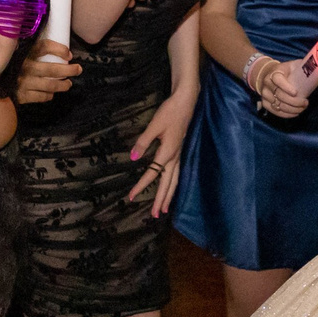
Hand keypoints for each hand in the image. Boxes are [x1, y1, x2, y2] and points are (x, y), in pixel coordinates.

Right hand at [16, 38, 79, 104]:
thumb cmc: (3, 63)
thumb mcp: (13, 50)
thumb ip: (29, 46)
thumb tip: (57, 49)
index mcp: (21, 52)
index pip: (44, 47)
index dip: (59, 49)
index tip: (69, 54)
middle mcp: (24, 67)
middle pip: (52, 68)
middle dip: (69, 70)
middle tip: (78, 70)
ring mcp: (23, 83)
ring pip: (50, 85)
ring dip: (63, 85)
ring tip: (69, 84)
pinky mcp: (21, 95)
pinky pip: (41, 97)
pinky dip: (49, 95)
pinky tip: (52, 93)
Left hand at [124, 89, 192, 215]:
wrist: (186, 101)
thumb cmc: (170, 112)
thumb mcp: (154, 126)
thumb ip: (143, 142)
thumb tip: (132, 158)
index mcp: (167, 152)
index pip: (152, 174)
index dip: (141, 185)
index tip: (131, 196)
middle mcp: (175, 157)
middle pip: (168, 184)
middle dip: (161, 200)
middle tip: (154, 215)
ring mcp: (179, 155)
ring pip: (174, 181)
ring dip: (169, 196)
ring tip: (163, 209)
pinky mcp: (180, 152)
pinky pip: (177, 174)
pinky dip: (173, 185)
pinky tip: (171, 189)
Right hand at [246, 55, 312, 120]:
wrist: (269, 74)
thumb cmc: (285, 71)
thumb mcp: (293, 65)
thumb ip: (303, 66)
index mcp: (274, 73)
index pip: (278, 80)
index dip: (286, 87)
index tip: (296, 93)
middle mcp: (267, 83)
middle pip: (280, 95)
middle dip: (294, 102)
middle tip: (305, 103)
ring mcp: (264, 94)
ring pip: (278, 105)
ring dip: (292, 109)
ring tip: (302, 108)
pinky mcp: (265, 103)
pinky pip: (275, 112)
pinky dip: (286, 114)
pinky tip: (296, 113)